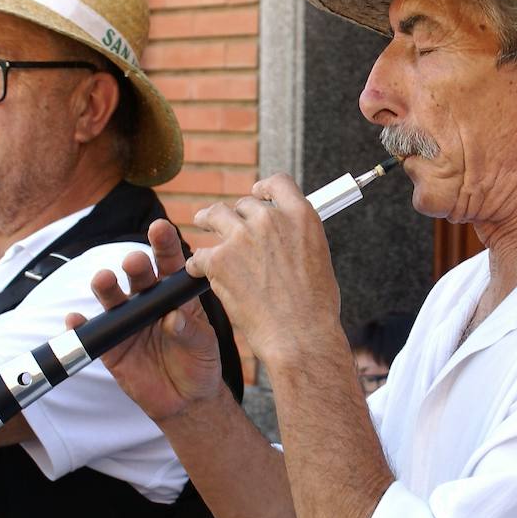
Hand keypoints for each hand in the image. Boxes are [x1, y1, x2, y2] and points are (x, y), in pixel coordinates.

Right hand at [66, 219, 225, 422]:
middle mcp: (148, 302)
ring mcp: (127, 323)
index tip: (160, 228)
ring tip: (103, 280)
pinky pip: (92, 333)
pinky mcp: (111, 347)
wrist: (186, 400)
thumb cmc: (201, 363)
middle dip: (135, 266)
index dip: (164, 245)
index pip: (170, 264)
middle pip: (138, 276)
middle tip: (135, 262)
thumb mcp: (204, 346)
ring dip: (106, 286)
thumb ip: (191, 332)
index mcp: (174, 294)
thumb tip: (174, 319)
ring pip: (112, 299)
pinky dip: (81, 326)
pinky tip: (74, 319)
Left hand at [186, 174, 341, 365]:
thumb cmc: (314, 306)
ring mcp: (242, 237)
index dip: (264, 187)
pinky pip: (200, 254)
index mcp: (300, 216)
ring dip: (208, 218)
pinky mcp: (220, 260)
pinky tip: (200, 272)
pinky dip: (198, 264)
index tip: (257, 193)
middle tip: (227, 221)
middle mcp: (270, 219)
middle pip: (244, 203)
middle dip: (236, 213)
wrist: (300, 334)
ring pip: (215, 215)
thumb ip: (297, 238)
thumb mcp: (318, 257)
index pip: (278, 183)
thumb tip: (285, 236)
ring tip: (202, 222)